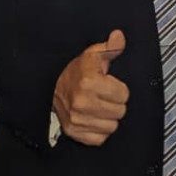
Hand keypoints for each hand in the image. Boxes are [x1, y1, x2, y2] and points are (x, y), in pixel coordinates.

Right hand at [53, 29, 128, 145]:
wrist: (51, 88)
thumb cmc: (75, 72)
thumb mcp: (93, 55)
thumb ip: (110, 47)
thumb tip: (119, 37)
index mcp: (89, 82)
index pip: (124, 95)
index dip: (119, 89)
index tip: (109, 86)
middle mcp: (82, 102)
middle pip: (120, 111)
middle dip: (115, 103)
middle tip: (103, 96)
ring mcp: (77, 119)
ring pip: (112, 126)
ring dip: (108, 118)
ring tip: (98, 107)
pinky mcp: (75, 132)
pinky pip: (100, 138)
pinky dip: (99, 130)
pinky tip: (93, 118)